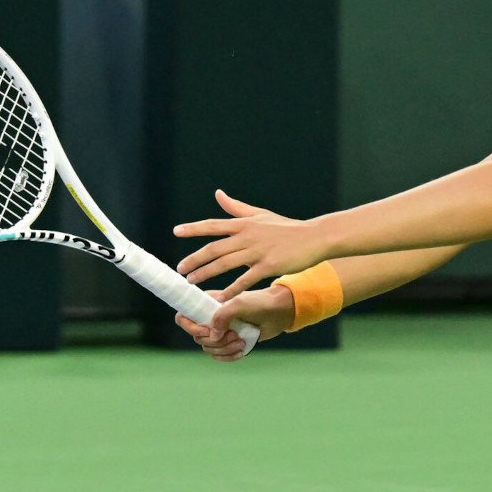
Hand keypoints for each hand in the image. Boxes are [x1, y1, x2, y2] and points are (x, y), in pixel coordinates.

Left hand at [175, 190, 328, 299]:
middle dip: (194, 259)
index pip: (213, 225)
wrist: (314, 237)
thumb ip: (236, 208)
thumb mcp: (260, 214)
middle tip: (180, 269)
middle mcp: (248, 236)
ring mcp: (258, 251)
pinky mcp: (269, 265)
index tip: (176, 232)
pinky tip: (221, 297)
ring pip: (225, 263)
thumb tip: (218, 194)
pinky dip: (232, 289)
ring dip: (206, 273)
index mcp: (244, 223)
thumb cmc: (287, 227)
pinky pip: (246, 279)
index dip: (193, 229)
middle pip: (214, 248)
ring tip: (191, 282)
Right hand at [175, 285, 294, 360]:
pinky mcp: (230, 343)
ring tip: (241, 341)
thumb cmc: (259, 303)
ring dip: (224, 349)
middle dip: (215, 341)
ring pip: (209, 349)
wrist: (278, 313)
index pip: (183, 317)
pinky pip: (220, 356)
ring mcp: (220, 332)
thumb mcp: (239, 304)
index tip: (206, 331)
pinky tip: (242, 350)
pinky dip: (229, 356)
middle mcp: (210, 318)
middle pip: (197, 338)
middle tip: (233, 335)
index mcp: (207, 305)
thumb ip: (222, 316)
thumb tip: (213, 336)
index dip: (190, 327)